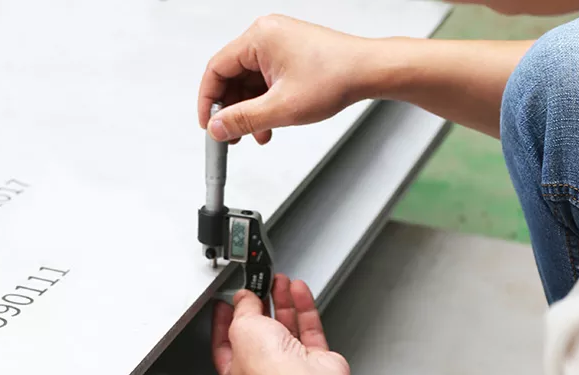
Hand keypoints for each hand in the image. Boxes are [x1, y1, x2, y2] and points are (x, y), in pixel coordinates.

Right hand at [198, 14, 374, 144]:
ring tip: (254, 134)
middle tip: (230, 134)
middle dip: (231, 109)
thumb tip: (217, 128)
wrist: (370, 72)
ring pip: (249, 82)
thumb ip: (243, 120)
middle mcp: (267, 36)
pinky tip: (269, 124)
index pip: (216, 69)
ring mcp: (279, 45)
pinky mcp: (290, 55)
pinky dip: (264, 103)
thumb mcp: (281, 107)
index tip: (209, 124)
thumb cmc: (335, 77)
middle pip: (232, 76)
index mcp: (259, 37)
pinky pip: (265, 80)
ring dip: (249, 110)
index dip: (208, 101)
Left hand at [212, 274, 350, 374]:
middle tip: (258, 287)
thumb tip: (244, 298)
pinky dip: (303, 308)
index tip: (227, 303)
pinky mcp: (316, 362)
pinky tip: (298, 291)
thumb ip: (243, 309)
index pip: (225, 345)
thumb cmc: (270, 372)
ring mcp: (292, 370)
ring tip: (280, 281)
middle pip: (258, 335)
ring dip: (283, 302)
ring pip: (285, 329)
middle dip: (260, 306)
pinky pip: (308, 330)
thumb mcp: (242, 328)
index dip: (224, 320)